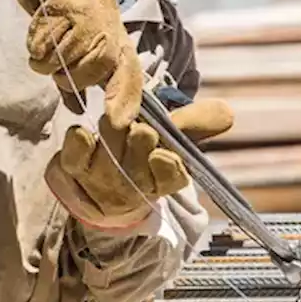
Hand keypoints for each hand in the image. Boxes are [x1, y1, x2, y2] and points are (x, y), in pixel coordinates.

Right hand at [23, 0, 143, 128]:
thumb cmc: (79, 13)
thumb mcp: (87, 46)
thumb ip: (80, 79)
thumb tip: (76, 109)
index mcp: (119, 47)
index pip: (128, 79)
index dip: (122, 102)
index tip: (115, 123)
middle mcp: (108, 36)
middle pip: (80, 76)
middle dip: (63, 77)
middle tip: (56, 63)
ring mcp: (88, 22)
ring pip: (58, 61)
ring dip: (44, 59)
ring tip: (46, 45)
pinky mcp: (66, 9)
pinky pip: (41, 43)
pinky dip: (35, 42)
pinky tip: (41, 28)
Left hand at [45, 99, 235, 230]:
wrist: (96, 189)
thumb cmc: (139, 156)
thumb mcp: (172, 138)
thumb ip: (197, 122)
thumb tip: (228, 112)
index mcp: (163, 180)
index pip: (171, 173)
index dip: (165, 161)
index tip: (160, 151)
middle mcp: (133, 187)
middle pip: (139, 150)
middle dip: (138, 132)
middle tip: (134, 127)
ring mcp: (101, 181)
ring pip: (109, 146)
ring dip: (111, 130)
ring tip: (112, 125)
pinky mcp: (72, 172)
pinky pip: (76, 149)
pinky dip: (80, 138)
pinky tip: (84, 133)